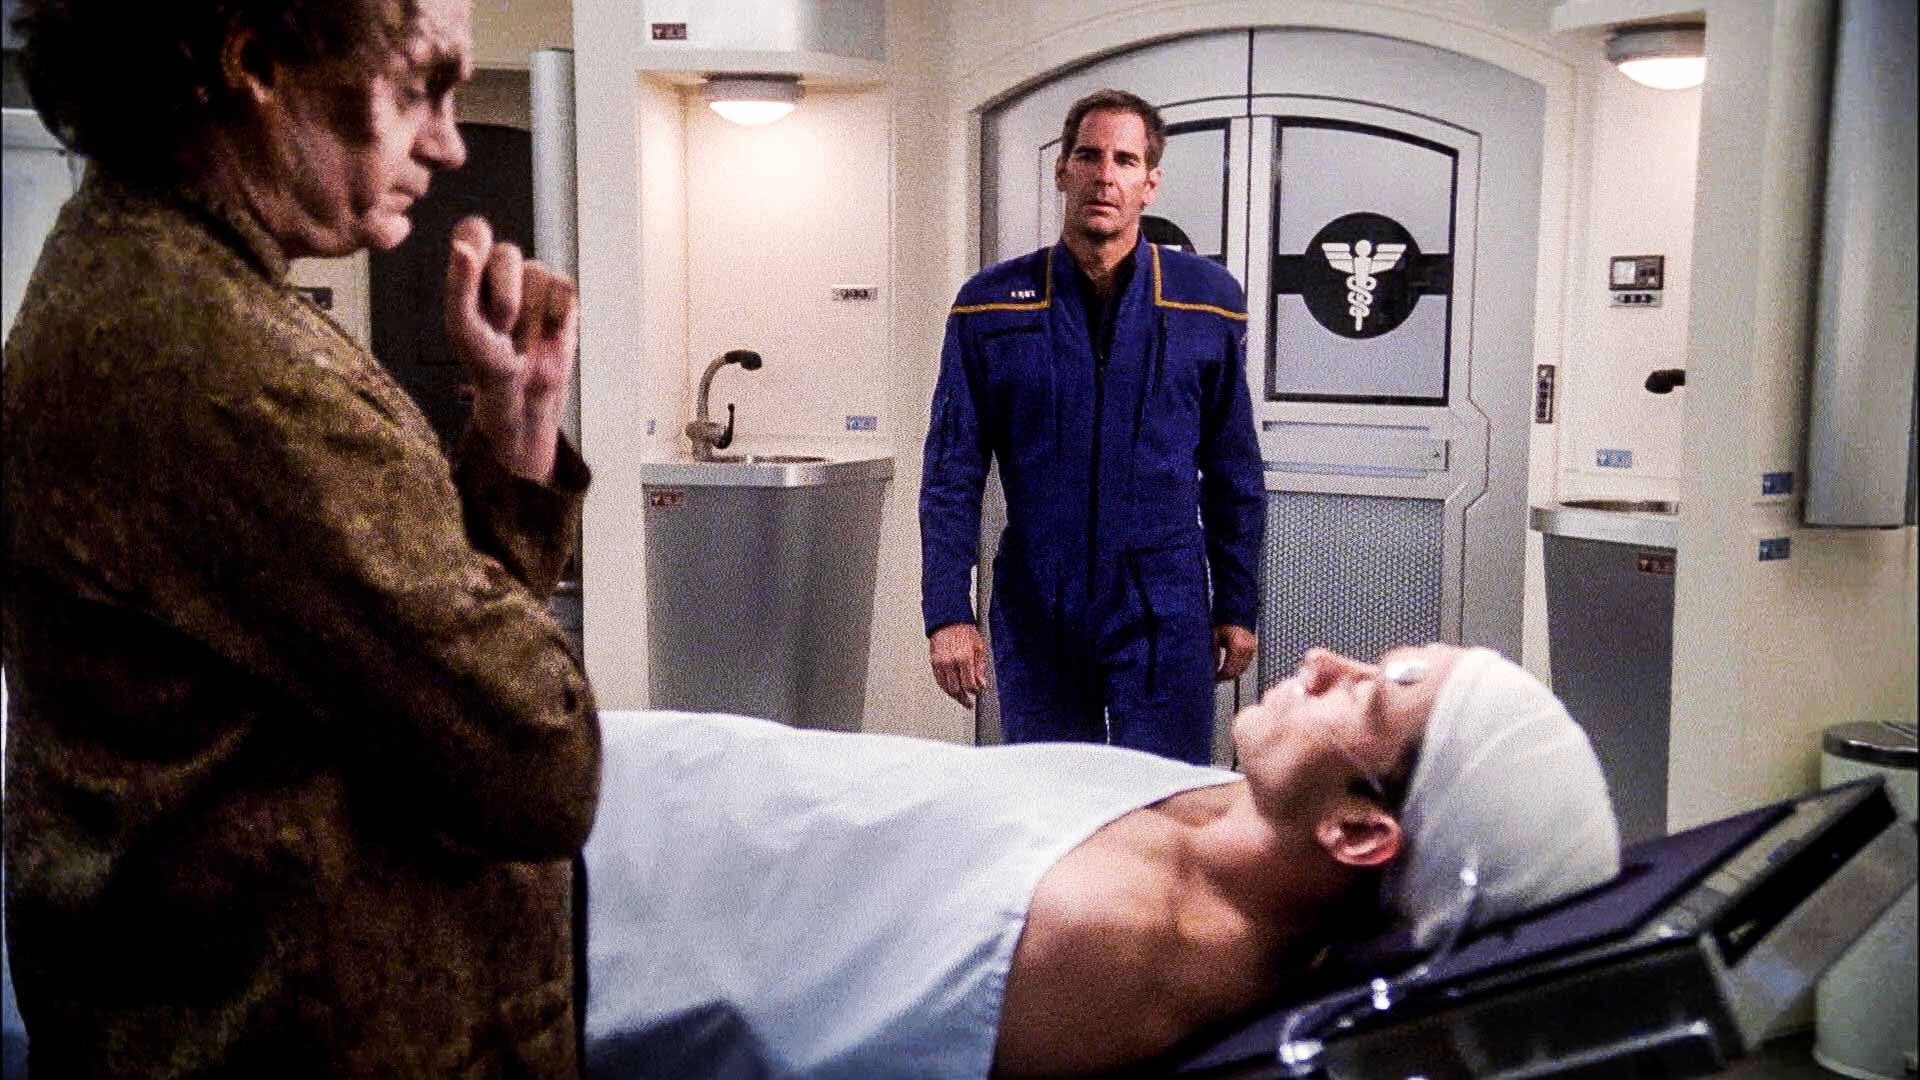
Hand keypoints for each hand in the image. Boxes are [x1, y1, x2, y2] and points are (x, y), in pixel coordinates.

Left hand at [445, 215, 578, 482]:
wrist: (524, 395)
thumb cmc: (485, 362)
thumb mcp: (463, 326)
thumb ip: (459, 285)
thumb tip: (461, 246)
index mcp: (471, 270)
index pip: (474, 229)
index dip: (479, 243)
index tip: (475, 267)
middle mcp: (503, 270)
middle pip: (507, 252)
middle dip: (504, 293)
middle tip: (500, 326)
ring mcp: (536, 281)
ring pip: (537, 271)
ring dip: (529, 311)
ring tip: (521, 337)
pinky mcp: (563, 296)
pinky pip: (563, 286)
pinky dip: (554, 314)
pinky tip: (547, 334)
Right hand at [929, 623, 988, 707]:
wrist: (948, 620)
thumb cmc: (964, 630)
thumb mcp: (979, 648)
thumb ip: (979, 668)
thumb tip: (981, 683)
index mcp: (963, 659)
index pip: (969, 685)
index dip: (975, 691)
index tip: (978, 692)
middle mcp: (950, 663)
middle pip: (956, 690)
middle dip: (963, 698)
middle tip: (968, 703)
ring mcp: (940, 664)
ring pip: (946, 687)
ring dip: (954, 696)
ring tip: (960, 699)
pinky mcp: (933, 663)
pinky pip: (939, 681)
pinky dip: (945, 687)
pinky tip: (951, 690)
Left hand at [1213, 624, 1255, 681]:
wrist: (1237, 616)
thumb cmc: (1225, 625)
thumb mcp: (1215, 637)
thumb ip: (1214, 652)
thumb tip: (1213, 668)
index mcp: (1237, 646)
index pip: (1229, 668)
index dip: (1221, 676)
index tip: (1213, 678)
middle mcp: (1247, 649)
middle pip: (1236, 671)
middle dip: (1225, 677)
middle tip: (1215, 679)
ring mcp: (1252, 650)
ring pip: (1241, 670)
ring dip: (1231, 674)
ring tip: (1221, 675)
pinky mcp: (1253, 651)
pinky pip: (1245, 665)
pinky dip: (1237, 669)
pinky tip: (1228, 669)